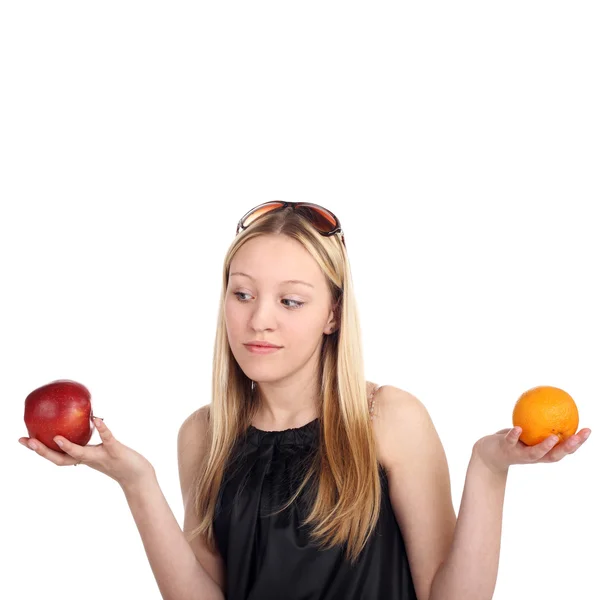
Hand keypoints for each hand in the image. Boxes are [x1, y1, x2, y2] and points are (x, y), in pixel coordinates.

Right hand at [19, 417, 154, 488]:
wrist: (138, 476)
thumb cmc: (120, 462)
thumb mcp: (101, 451)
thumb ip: (90, 442)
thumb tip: (83, 418)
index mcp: (82, 458)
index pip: (56, 456)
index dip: (39, 450)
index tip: (23, 440)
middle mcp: (88, 459)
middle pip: (60, 458)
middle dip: (42, 450)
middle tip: (25, 441)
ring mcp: (102, 456)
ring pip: (81, 453)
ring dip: (68, 446)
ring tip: (56, 437)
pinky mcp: (116, 450)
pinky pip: (108, 438)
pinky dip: (102, 429)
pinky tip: (97, 419)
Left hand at [473, 426, 591, 474]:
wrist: (490, 454)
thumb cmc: (513, 440)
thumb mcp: (527, 431)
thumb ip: (539, 422)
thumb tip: (552, 401)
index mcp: (543, 452)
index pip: (564, 450)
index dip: (577, 442)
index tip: (587, 430)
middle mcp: (535, 457)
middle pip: (555, 455)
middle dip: (568, 447)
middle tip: (577, 436)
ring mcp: (521, 455)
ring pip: (535, 453)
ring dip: (545, 446)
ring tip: (553, 436)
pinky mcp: (506, 450)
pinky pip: (511, 442)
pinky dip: (515, 435)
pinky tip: (518, 427)